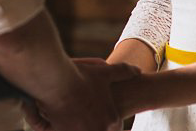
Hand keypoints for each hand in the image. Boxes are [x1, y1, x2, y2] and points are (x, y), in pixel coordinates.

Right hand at [22, 61, 139, 130]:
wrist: (57, 81)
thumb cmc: (80, 76)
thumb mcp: (104, 73)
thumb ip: (123, 71)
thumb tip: (139, 70)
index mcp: (113, 120)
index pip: (116, 127)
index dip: (108, 120)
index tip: (99, 113)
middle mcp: (101, 130)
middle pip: (101, 130)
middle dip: (95, 124)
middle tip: (86, 113)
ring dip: (83, 126)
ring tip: (77, 117)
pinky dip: (70, 128)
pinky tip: (67, 121)